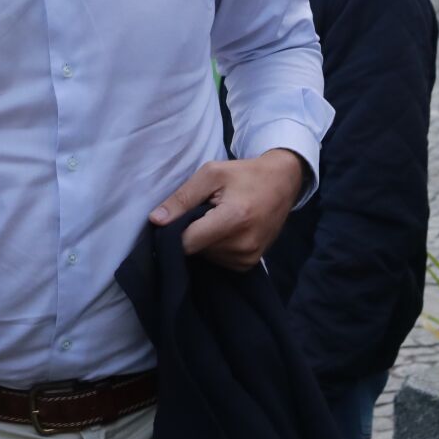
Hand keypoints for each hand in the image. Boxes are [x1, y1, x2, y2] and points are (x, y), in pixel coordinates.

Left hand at [149, 148, 304, 269]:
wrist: (282, 183)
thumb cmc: (244, 174)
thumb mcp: (211, 174)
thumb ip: (182, 198)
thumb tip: (155, 220)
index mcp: (234, 218)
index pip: (188, 242)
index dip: (174, 232)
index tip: (174, 220)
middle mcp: (243, 244)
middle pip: (196, 250)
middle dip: (192, 232)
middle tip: (204, 211)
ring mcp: (249, 257)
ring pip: (206, 257)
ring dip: (204, 240)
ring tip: (218, 218)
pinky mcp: (250, 264)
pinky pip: (219, 261)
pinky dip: (216, 247)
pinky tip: (226, 229)